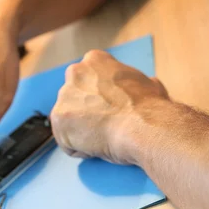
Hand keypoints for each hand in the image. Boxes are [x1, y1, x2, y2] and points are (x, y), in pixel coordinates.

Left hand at [50, 50, 169, 164]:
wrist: (144, 125)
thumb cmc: (150, 107)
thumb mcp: (148, 83)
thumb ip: (136, 83)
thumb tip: (149, 85)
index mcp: (95, 60)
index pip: (90, 80)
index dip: (100, 98)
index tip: (111, 108)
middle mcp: (75, 72)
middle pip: (75, 98)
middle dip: (86, 111)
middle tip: (106, 124)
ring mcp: (64, 95)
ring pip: (69, 119)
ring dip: (83, 130)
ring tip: (104, 137)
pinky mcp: (58, 119)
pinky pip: (67, 140)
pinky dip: (81, 148)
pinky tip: (97, 146)